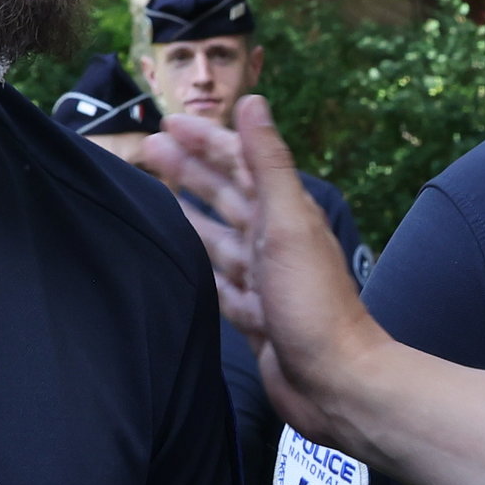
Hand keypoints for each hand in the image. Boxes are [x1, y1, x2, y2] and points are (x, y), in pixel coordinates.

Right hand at [135, 96, 384, 445]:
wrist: (336, 383)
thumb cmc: (316, 305)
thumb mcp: (289, 223)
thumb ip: (268, 163)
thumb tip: (254, 102)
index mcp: (285, 214)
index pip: (240, 163)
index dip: (208, 141)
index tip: (170, 122)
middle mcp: (273, 243)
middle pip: (225, 195)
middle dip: (190, 170)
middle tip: (149, 148)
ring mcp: (262, 281)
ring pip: (217, 236)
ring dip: (187, 211)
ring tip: (150, 191)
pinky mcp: (253, 316)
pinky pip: (217, 281)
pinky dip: (196, 265)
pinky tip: (175, 257)